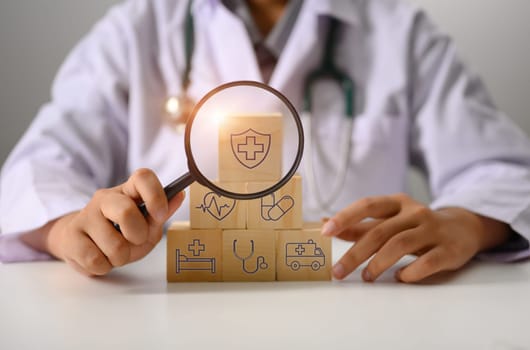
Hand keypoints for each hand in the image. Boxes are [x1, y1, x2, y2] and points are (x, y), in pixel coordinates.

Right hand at [34, 169, 184, 275]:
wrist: (82, 244)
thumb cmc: (121, 234)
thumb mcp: (147, 226)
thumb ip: (162, 214)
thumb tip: (180, 195)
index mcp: (129, 191)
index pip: (142, 177)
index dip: (155, 196)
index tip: (160, 215)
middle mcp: (106, 198)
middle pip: (125, 211)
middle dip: (137, 235)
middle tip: (135, 241)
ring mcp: (86, 215)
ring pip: (113, 244)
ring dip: (120, 257)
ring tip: (115, 252)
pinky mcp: (71, 236)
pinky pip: (95, 259)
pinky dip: (104, 266)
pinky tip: (100, 258)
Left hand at [322, 194, 509, 282]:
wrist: (463, 227)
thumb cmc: (416, 225)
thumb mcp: (389, 220)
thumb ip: (360, 225)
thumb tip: (324, 224)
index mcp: (397, 203)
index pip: (368, 205)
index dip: (346, 217)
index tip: (325, 231)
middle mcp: (415, 212)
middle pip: (380, 232)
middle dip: (355, 253)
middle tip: (338, 271)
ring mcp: (433, 230)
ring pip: (400, 245)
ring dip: (378, 264)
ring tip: (366, 277)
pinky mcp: (449, 250)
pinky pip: (427, 262)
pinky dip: (410, 272)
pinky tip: (399, 278)